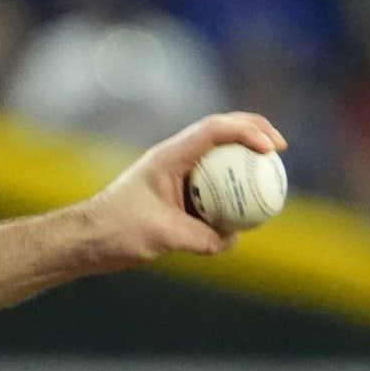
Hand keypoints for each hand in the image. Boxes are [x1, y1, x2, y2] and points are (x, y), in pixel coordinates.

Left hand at [84, 112, 286, 270]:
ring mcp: (175, 177)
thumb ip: (201, 237)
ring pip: (217, 158)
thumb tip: (230, 239)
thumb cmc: (117, 230)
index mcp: (168, 157)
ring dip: (243, 159)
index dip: (246, 131)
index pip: (212, 130)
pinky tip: (249, 210)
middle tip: (280, 147)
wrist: (88, 239)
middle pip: (219, 134)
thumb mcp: (163, 235)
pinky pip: (212, 187)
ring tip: (272, 172)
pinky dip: (232, 191)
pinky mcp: (176, 197)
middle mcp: (173, 161)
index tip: (271, 148)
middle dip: (252, 131)